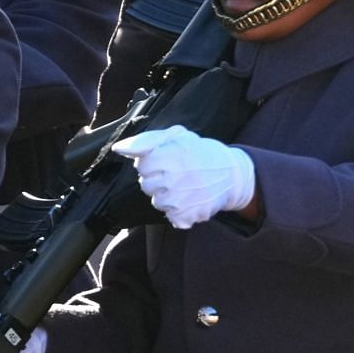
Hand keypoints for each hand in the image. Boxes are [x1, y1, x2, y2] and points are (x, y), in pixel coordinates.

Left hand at [111, 126, 255, 228]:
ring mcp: (179, 199)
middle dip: (159, 180)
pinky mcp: (186, 216)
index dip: (154, 162)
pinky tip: (192, 200)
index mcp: (171, 155)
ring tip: (187, 187)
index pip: (142, 165)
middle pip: (146, 185)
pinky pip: (170, 216)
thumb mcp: (179, 136)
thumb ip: (146, 141)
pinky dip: (180, 211)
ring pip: (157, 202)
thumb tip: (118, 148)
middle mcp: (173, 178)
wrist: (234, 175)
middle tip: (180, 173)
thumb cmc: (203, 153)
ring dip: (169, 196)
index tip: (170, 160)